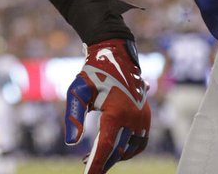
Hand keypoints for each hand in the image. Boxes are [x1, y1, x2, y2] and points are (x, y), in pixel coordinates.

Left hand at [64, 39, 149, 172]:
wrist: (115, 55)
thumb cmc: (92, 73)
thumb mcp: (77, 91)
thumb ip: (73, 116)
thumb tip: (71, 142)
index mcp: (117, 113)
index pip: (105, 147)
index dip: (96, 164)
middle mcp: (134, 119)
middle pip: (118, 151)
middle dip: (103, 163)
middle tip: (87, 168)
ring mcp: (142, 118)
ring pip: (130, 149)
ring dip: (115, 156)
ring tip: (96, 158)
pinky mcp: (146, 117)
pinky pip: (140, 142)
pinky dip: (128, 149)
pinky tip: (114, 149)